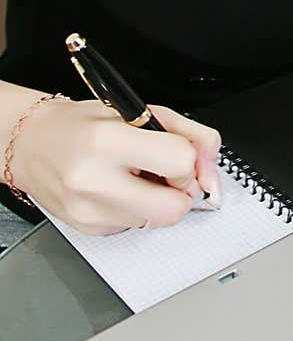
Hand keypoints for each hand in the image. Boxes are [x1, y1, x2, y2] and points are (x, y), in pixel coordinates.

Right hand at [10, 97, 221, 235]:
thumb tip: (211, 162)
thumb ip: (189, 133)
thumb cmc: (86, 125)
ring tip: (135, 177)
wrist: (33, 145)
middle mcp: (94, 180)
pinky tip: (118, 189)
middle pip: (174, 208)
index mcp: (108, 141)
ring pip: (159, 221)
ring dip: (158, 200)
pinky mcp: (90, 230)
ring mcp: (90, 211)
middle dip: (180, 191)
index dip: (188, 161)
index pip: (179, 163)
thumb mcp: (142, 110)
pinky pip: (138, 226)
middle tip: (165, 174)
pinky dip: (138, 209)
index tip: (178, 155)